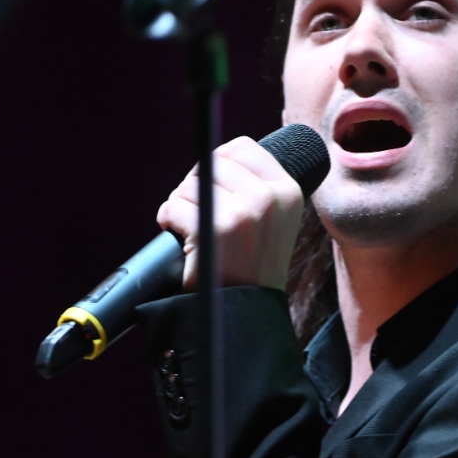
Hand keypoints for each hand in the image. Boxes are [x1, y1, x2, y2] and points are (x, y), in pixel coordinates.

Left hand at [157, 135, 305, 290]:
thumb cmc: (252, 266)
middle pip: (213, 162)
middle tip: (198, 211)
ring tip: (192, 229)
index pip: (243, 147)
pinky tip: (181, 237)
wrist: (246, 311)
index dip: (219, 162)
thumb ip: (258, 186)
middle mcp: (269, 198)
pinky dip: (168, 219)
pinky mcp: (215, 229)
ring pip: (189, 184)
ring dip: (181, 204)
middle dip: (196, 183)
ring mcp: (243, 212)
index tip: (212, 185)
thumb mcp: (274, 220)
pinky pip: (175, 206)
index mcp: (288, 191)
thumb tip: (222, 154)